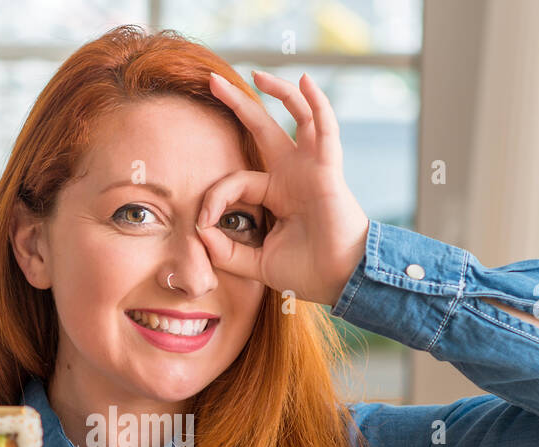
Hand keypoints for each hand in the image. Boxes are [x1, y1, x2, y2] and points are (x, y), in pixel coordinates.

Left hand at [198, 69, 369, 306]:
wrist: (339, 280)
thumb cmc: (306, 272)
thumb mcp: (255, 262)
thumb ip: (226, 252)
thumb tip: (199, 232)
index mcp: (275, 194)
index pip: (235, 181)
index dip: (214, 198)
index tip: (203, 224)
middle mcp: (292, 175)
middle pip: (262, 129)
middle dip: (238, 104)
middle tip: (211, 80)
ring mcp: (311, 168)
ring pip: (295, 117)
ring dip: (278, 92)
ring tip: (257, 73)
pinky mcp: (327, 168)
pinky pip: (324, 128)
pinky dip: (317, 103)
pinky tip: (305, 82)